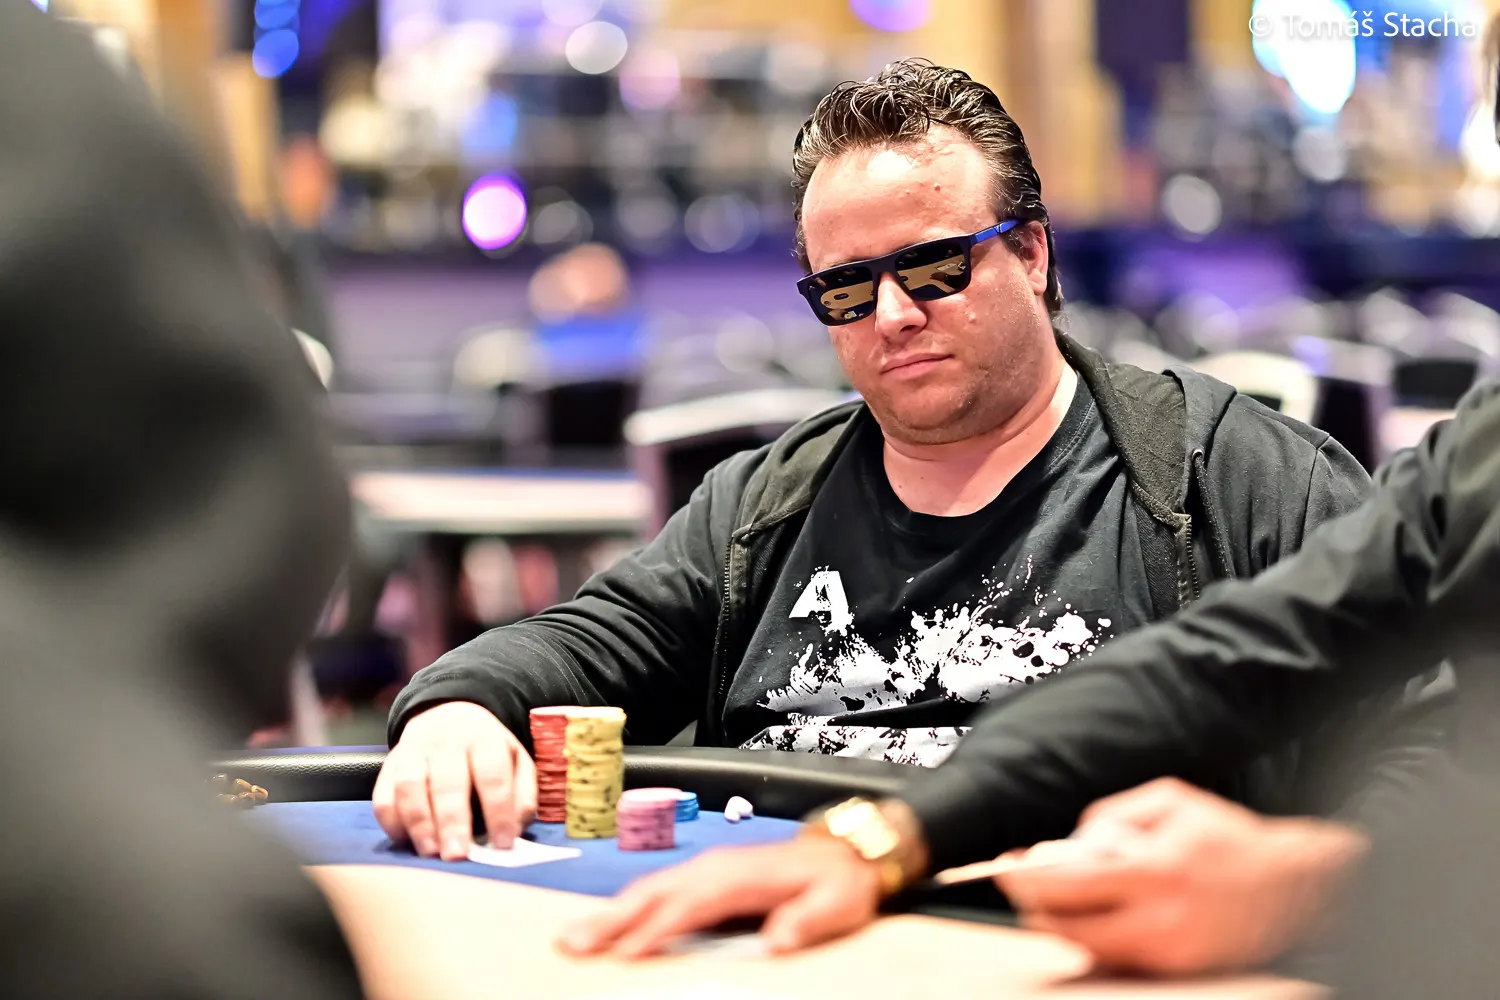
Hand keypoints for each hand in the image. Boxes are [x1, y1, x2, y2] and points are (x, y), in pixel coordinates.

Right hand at [372, 702, 536, 859]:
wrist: (448, 718)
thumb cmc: (486, 753)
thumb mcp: (516, 761)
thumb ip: (522, 794)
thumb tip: (516, 827)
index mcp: (485, 739)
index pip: (492, 775)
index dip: (499, 811)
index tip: (502, 844)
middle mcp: (446, 742)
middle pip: (447, 781)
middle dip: (452, 821)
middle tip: (457, 855)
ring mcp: (413, 751)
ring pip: (410, 785)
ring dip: (419, 822)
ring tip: (430, 852)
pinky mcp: (389, 765)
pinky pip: (383, 794)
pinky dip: (391, 821)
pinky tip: (406, 841)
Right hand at [557, 837, 882, 957]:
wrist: (846, 852)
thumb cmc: (839, 881)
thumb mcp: (837, 903)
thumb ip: (808, 920)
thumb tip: (780, 939)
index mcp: (741, 875)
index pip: (690, 905)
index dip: (657, 929)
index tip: (626, 954)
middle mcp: (716, 867)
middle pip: (654, 893)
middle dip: (612, 919)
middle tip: (573, 942)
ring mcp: (708, 868)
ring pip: (649, 889)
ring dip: (611, 913)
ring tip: (575, 937)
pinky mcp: (706, 876)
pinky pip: (659, 890)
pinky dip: (629, 906)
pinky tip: (610, 924)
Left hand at [996, 778, 1367, 973]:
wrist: (1293, 887)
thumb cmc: (1228, 840)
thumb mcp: (1168, 803)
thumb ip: (1111, 817)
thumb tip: (1068, 843)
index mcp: (1155, 872)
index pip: (1068, 886)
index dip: (1026, 880)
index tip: (1006, 870)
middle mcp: (1160, 920)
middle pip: (1068, 928)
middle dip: (1035, 906)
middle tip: (1019, 885)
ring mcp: (1168, 954)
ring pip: (1087, 949)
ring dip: (1060, 924)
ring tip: (1054, 897)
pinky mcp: (1176, 972)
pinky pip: (1116, 961)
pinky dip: (1093, 940)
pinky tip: (1088, 917)